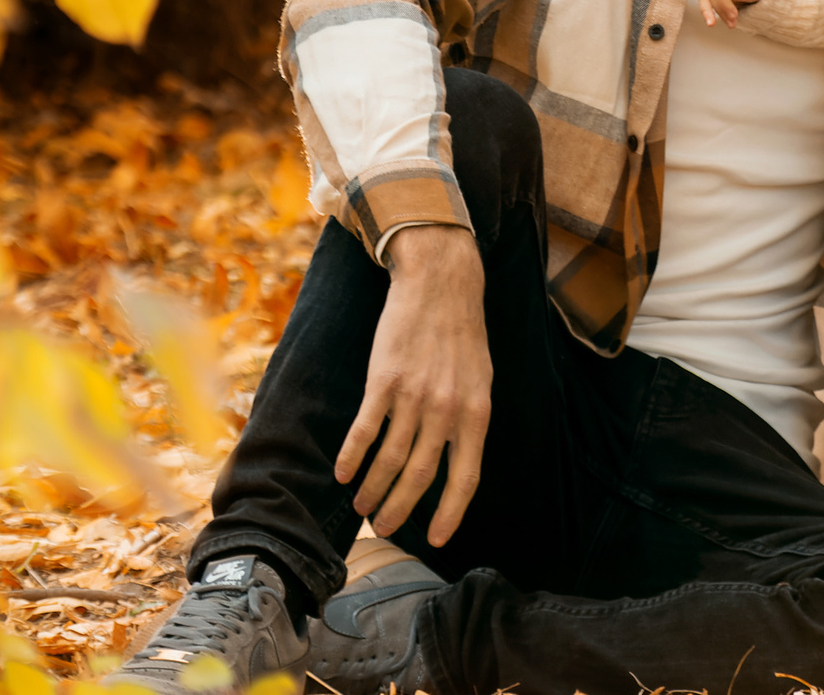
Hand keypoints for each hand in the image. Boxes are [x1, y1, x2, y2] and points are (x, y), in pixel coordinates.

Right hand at [336, 225, 493, 546]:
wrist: (441, 283)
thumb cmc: (461, 335)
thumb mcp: (480, 379)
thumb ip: (467, 419)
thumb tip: (455, 461)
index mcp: (477, 412)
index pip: (466, 477)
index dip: (451, 512)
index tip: (438, 539)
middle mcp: (448, 409)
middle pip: (421, 476)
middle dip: (401, 509)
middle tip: (384, 529)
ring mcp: (415, 395)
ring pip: (390, 458)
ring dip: (373, 488)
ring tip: (361, 506)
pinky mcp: (384, 380)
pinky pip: (365, 430)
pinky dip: (353, 456)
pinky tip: (343, 473)